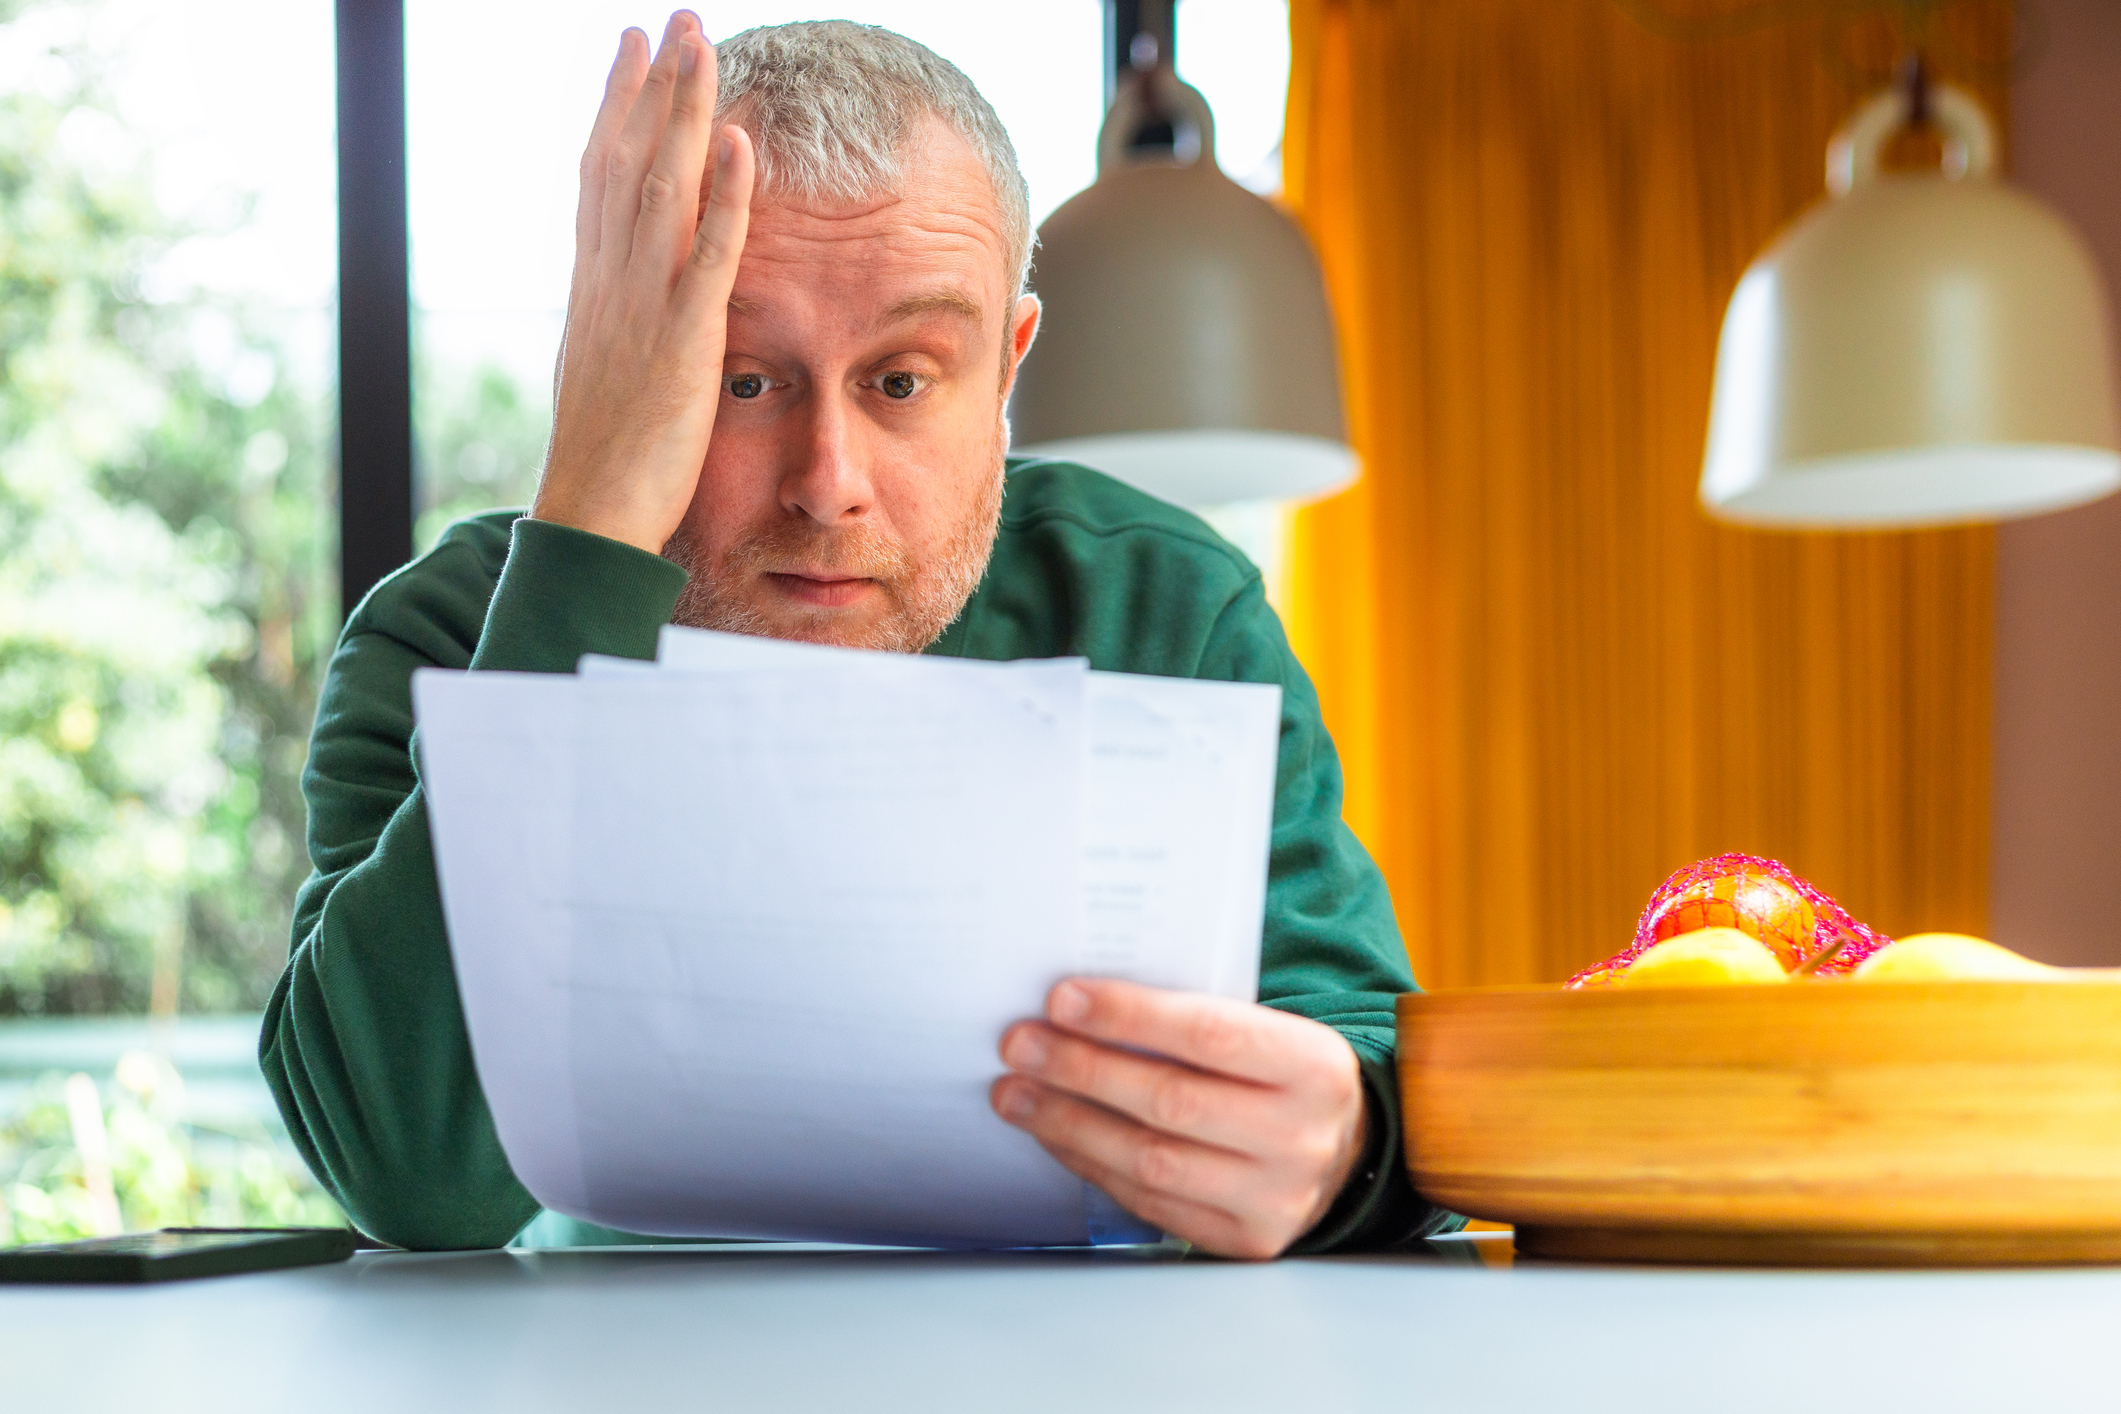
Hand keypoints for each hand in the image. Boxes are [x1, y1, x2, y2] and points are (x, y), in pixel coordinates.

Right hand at [531, 14, 754, 554]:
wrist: (592, 514)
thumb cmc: (606, 460)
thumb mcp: (606, 372)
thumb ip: (620, 323)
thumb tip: (622, 301)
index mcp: (594, 285)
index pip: (600, 174)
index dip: (616, 108)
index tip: (629, 52)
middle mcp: (610, 279)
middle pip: (627, 158)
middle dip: (651, 84)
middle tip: (671, 19)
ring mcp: (644, 304)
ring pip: (662, 184)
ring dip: (683, 111)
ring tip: (699, 43)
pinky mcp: (684, 338)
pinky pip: (709, 253)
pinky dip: (724, 195)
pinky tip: (739, 141)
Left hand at [992, 978, 1368, 1259]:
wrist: (1341, 1153)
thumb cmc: (1278, 1075)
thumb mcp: (1266, 1030)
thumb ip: (1195, 1017)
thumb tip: (1079, 1004)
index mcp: (1315, 1066)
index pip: (1210, 1034)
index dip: (1130, 1015)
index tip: (1061, 998)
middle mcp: (1301, 1137)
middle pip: (1171, 1102)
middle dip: (1082, 1070)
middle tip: (1020, 1044)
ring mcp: (1275, 1198)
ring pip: (1152, 1161)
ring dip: (1070, 1123)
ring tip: (1016, 1093)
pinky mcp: (1244, 1240)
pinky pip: (1150, 1204)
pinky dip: (1092, 1165)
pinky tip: (1055, 1135)